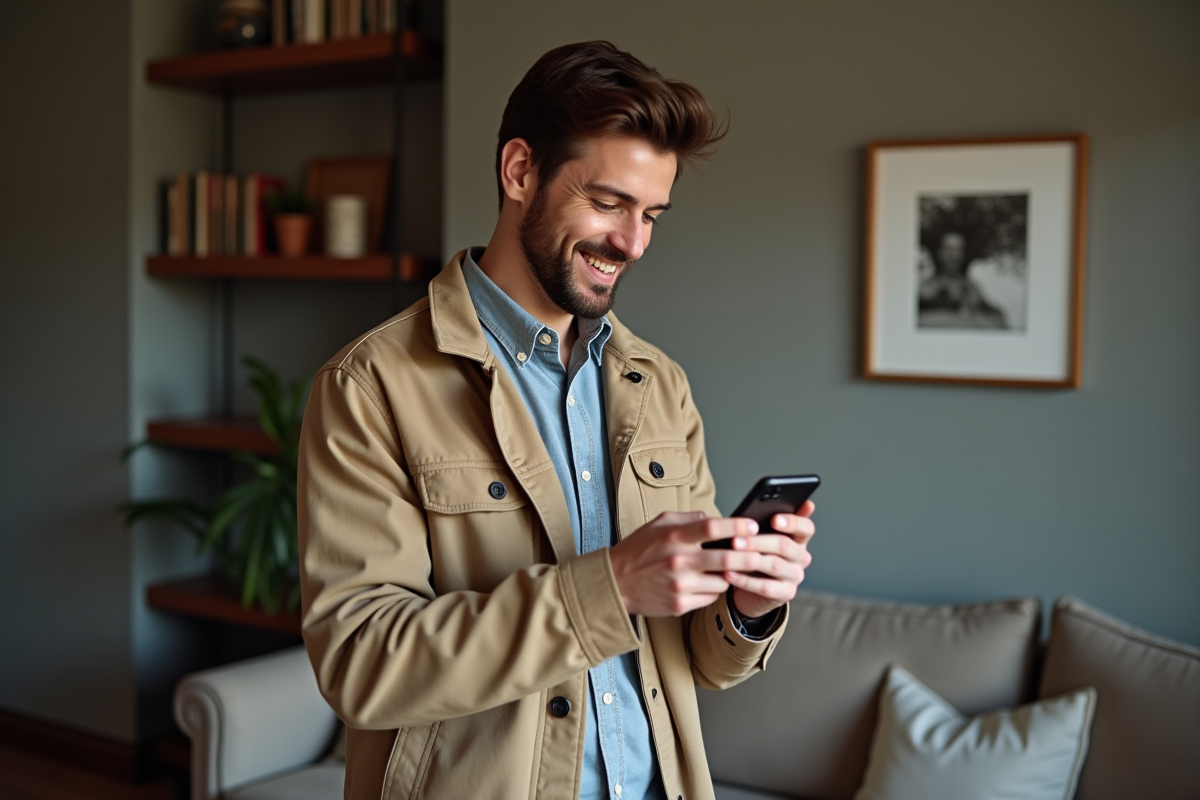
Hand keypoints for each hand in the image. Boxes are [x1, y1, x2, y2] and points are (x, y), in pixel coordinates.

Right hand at [609, 511, 764, 617]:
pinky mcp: (680, 605)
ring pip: (723, 581)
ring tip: (729, 568)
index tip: (752, 525)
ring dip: (731, 575)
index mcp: (674, 537)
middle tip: (760, 552)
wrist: (616, 584)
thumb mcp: (659, 524)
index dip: (737, 526)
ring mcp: (680, 586)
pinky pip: (711, 597)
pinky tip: (709, 582)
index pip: (712, 528)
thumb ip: (688, 519)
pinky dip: (715, 589)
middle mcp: (679, 561)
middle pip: (727, 558)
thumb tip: (714, 518)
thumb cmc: (638, 550)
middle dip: (750, 555)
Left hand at [725, 501, 815, 619]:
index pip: (806, 527)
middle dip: (758, 541)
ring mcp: (795, 576)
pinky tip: (728, 574)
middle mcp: (801, 557)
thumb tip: (756, 505)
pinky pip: (765, 587)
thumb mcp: (758, 536)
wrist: (751, 588)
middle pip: (785, 545)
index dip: (792, 522)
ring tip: (730, 553)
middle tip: (736, 539)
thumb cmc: (755, 554)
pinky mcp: (786, 593)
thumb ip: (762, 521)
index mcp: (799, 538)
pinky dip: (744, 580)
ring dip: (749, 559)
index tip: (774, 519)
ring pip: (774, 565)